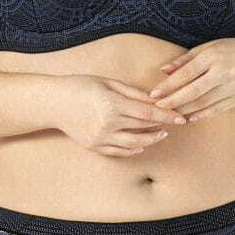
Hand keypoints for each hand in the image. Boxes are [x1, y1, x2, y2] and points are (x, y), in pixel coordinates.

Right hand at [56, 74, 187, 156]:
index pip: (148, 113)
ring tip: (161, 134)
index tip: (181, 117)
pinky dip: (134, 149)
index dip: (167, 115)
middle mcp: (107, 123)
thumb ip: (133, 92)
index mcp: (112, 104)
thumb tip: (156, 99)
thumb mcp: (108, 83)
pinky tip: (142, 143)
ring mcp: (100, 138)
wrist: (53, 103)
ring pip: (135, 144)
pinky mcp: (95, 147)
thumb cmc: (81, 87)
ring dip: (151, 140)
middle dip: (162, 126)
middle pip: (143, 128)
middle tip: (174, 123)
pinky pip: (120, 152)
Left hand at [148, 39, 234, 121]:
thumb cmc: (229, 51)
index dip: (169, 85)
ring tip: (168, 113)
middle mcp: (223, 72)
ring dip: (184, 110)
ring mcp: (232, 87)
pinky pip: (215, 109)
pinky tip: (188, 117)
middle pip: (194, 91)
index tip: (153, 94)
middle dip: (174, 101)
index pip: (186, 73)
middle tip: (157, 107)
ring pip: (204, 103)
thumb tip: (163, 71)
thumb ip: (185, 60)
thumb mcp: (208, 48)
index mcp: (213, 56)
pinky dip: (201, 115)